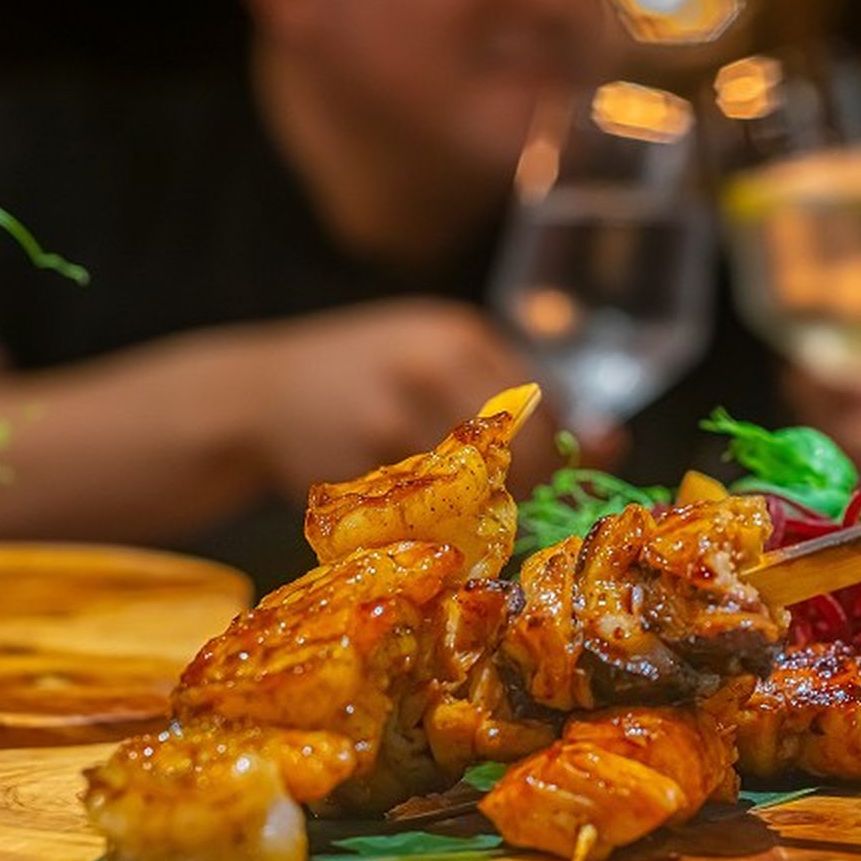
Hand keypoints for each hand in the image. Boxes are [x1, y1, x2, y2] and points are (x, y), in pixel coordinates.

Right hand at [240, 299, 564, 499]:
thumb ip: (503, 388)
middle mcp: (434, 366)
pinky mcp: (365, 462)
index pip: (551, 407)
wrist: (253, 394)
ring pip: (481, 490)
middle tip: (503, 507)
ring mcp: (397, 415)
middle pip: (528, 452)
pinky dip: (432, 524)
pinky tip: (411, 511)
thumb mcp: (427, 354)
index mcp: (460, 336)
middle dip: (529, 491)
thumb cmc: (355, 376)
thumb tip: (608, 439)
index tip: (556, 481)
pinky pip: (428, 512)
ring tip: (451, 506)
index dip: (564, 454)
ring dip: (480, 513)